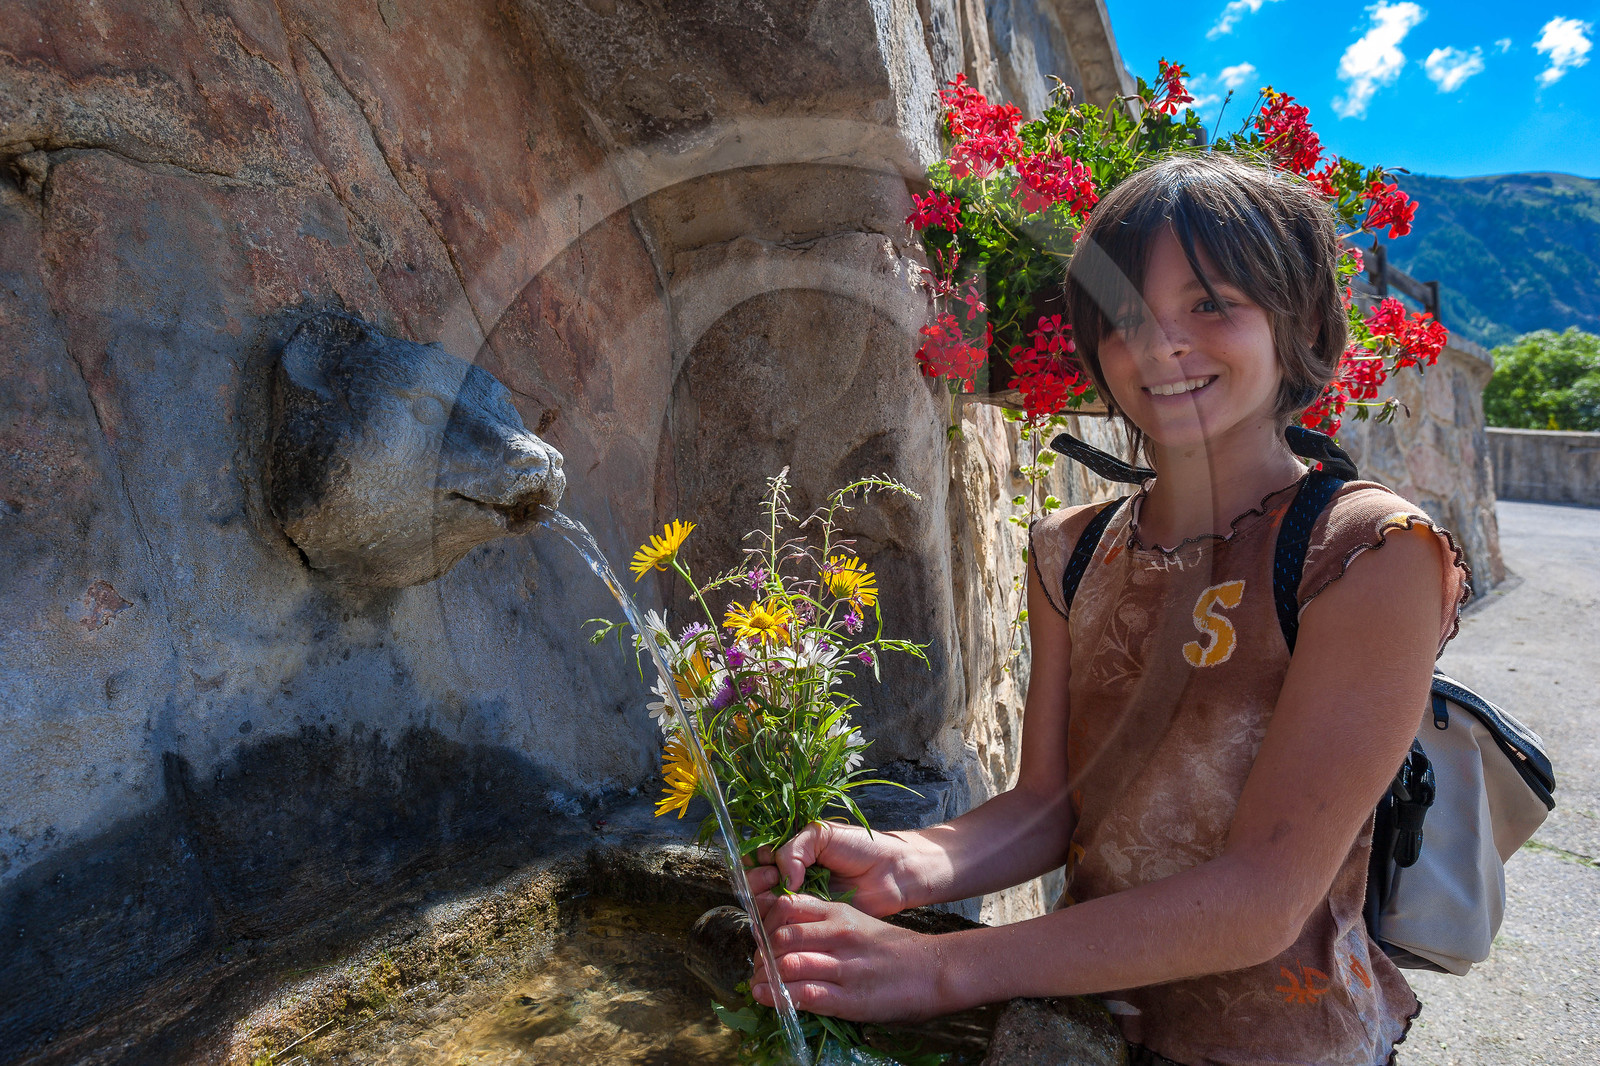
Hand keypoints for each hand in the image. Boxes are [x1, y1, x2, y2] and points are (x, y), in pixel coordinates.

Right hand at [746, 820, 925, 918]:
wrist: (895, 871)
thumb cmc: (863, 846)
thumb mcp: (822, 834)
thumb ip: (794, 850)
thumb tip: (782, 878)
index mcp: (793, 852)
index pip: (758, 858)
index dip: (756, 863)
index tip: (769, 863)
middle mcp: (793, 876)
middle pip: (756, 884)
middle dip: (758, 883)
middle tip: (775, 879)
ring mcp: (803, 899)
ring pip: (768, 906)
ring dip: (768, 902)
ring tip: (787, 894)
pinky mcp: (814, 920)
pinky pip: (789, 925)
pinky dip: (782, 922)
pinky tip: (791, 913)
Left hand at [750, 893, 946, 1022]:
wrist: (935, 970)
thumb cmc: (893, 949)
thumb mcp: (858, 922)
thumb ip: (824, 922)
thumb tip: (784, 932)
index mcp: (839, 913)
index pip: (785, 908)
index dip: (764, 924)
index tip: (759, 938)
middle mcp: (839, 935)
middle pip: (780, 938)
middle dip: (760, 955)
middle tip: (757, 967)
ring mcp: (844, 967)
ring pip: (787, 965)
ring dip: (765, 978)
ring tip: (758, 985)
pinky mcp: (849, 998)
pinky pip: (804, 995)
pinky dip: (779, 998)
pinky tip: (768, 999)